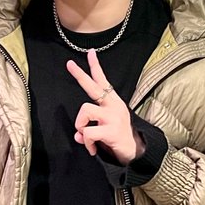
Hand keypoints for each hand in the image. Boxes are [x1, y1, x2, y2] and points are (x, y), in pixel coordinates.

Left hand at [67, 49, 140, 163]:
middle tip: (69, 64)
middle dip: (80, 75)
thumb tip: (78, 135)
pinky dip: (86, 143)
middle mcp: (113, 106)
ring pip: (85, 110)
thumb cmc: (117, 137)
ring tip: (85, 136)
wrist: (135, 152)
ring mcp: (112, 117)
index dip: (96, 66)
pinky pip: (87, 133)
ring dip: (80, 125)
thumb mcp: (104, 128)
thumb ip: (88, 128)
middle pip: (94, 87)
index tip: (90, 52)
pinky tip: (92, 149)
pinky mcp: (110, 131)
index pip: (103, 81)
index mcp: (112, 102)